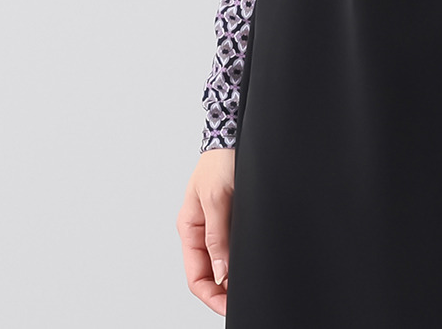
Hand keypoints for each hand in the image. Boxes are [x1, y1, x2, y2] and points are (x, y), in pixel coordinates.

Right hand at [177, 146, 234, 314]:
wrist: (234, 134)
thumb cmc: (220, 160)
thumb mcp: (216, 198)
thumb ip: (217, 235)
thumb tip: (221, 271)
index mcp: (190, 229)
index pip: (196, 276)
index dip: (212, 296)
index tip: (229, 306)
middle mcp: (202, 231)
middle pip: (208, 275)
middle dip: (223, 292)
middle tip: (244, 299)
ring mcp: (217, 225)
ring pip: (222, 263)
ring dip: (233, 277)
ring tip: (249, 284)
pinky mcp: (232, 218)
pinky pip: (233, 247)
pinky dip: (240, 260)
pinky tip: (251, 264)